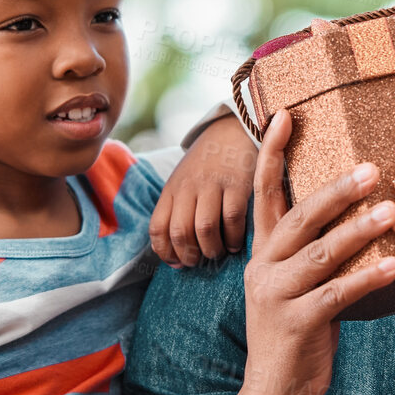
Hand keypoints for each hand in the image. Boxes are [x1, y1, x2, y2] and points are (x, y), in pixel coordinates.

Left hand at [150, 114, 256, 266]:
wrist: (232, 131)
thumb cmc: (208, 164)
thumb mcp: (183, 182)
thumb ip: (176, 210)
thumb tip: (175, 252)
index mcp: (171, 189)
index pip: (157, 227)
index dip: (164, 251)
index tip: (177, 263)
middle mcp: (188, 188)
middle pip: (180, 231)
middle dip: (188, 255)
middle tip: (198, 262)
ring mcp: (212, 185)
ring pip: (204, 228)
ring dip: (211, 249)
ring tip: (217, 253)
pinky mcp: (237, 184)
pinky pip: (232, 218)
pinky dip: (233, 237)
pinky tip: (235, 244)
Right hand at [229, 110, 394, 394]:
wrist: (274, 390)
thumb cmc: (299, 328)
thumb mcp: (300, 282)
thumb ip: (318, 247)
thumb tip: (360, 205)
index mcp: (264, 251)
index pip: (264, 192)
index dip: (272, 153)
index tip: (285, 115)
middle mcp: (263, 267)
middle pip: (301, 217)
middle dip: (337, 189)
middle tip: (373, 167)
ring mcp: (275, 296)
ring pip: (322, 253)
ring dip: (360, 230)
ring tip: (394, 210)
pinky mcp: (295, 324)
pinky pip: (337, 295)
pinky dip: (368, 278)